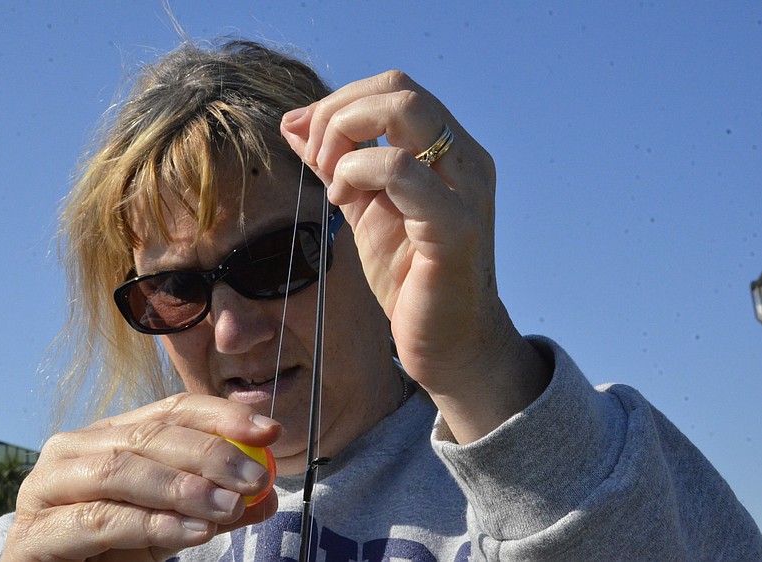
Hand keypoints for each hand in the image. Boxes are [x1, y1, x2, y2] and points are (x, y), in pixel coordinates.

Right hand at [2, 394, 279, 560]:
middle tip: (254, 477)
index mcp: (110, 434)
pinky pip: (98, 520)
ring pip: (121, 470)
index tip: (269, 431)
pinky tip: (192, 532)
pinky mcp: (33, 534)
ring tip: (228, 506)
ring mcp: (46, 487)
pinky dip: (150, 524)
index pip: (172, 409)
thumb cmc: (112, 552)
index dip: (222, 416)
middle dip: (211, 454)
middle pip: (150, 436)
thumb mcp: (174, 524)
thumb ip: (216, 506)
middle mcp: (74, 448)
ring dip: (183, 488)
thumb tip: (269, 494)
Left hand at [281, 71, 549, 441]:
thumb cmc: (410, 279)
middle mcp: (466, 160)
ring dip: (345, 139)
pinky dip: (358, 172)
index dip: (340, 104)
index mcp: (449, 151)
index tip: (307, 142)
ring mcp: (467, 190)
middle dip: (339, 114)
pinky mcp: (455, 227)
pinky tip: (344, 201)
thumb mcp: (364, 208)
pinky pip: (401, 171)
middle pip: (398, 89)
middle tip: (319, 160)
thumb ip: (335, 162)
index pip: (393, 90)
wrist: (450, 345)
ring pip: (404, 113)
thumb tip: (294, 121)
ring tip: (333, 184)